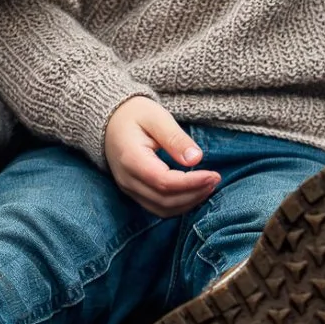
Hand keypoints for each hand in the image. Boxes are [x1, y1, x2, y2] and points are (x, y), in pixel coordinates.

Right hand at [102, 96, 220, 216]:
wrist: (109, 120)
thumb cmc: (134, 114)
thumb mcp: (156, 117)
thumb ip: (175, 139)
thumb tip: (196, 159)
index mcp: (131, 159)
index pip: (164, 182)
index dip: (191, 183)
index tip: (213, 174)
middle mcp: (127, 179)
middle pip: (164, 200)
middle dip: (194, 194)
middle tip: (215, 179)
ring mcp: (128, 188)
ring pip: (162, 209)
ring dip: (188, 202)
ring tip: (208, 186)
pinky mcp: (134, 192)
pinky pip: (158, 207)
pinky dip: (179, 204)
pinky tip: (194, 192)